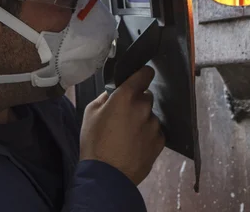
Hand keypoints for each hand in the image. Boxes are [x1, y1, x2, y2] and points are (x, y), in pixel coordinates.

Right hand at [79, 66, 164, 185]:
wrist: (107, 176)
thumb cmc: (94, 143)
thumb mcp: (90, 113)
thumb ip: (104, 98)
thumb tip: (112, 94)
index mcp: (126, 96)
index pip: (145, 73)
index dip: (143, 74)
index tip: (140, 77)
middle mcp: (144, 107)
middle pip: (146, 96)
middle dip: (137, 102)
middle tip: (124, 115)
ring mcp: (154, 125)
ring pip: (150, 115)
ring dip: (142, 120)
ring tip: (127, 135)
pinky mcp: (159, 141)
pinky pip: (155, 131)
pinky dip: (147, 135)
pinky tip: (134, 145)